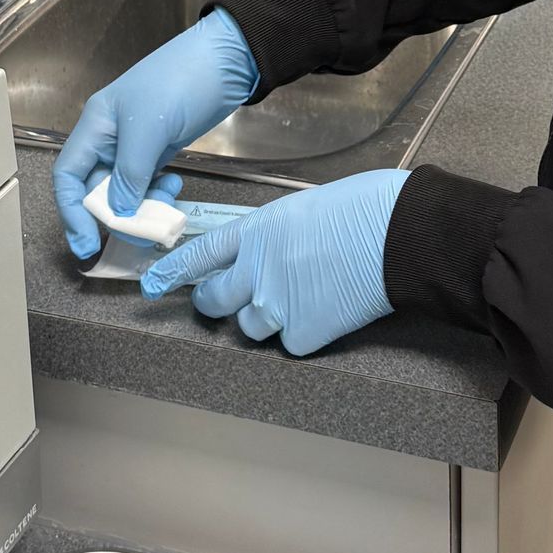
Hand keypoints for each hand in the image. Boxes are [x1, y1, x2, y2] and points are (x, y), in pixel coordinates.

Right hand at [54, 9, 260, 259]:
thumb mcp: (150, 128)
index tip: (86, 243)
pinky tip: (174, 190)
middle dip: (114, 217)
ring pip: (124, 192)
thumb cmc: (180, 83)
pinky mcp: (159, 150)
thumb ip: (129, 173)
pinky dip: (158, 196)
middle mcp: (109, 138)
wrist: (225, 61)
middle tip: (139, 236)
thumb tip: (117, 212)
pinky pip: (147, 185)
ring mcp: (135, 146)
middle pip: (96, 189)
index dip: (72, 212)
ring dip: (141, 210)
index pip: (68, 175)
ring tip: (164, 213)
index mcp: (95, 126)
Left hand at [140, 170, 409, 354]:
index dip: (174, 271)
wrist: (398, 234)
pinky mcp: (304, 334)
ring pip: (248, 328)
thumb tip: (275, 251)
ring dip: (264, 319)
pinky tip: (327, 313)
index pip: (200, 255)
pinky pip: (290, 344)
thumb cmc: (363, 208)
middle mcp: (256, 271)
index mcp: (256, 231)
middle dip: (216, 303)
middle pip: (213, 301)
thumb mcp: (305, 208)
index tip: (154, 283)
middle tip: (233, 300)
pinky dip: (304, 334)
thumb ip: (276, 234)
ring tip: (299, 300)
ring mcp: (277, 305)